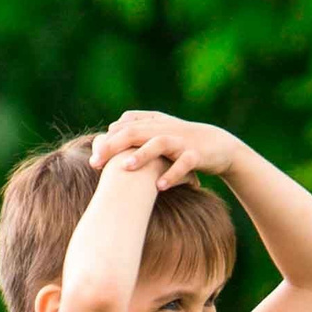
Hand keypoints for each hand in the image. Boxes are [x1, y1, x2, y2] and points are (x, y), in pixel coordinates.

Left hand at [89, 110, 242, 190]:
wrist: (219, 145)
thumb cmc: (183, 141)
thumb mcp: (159, 129)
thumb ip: (136, 125)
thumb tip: (110, 127)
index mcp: (152, 123)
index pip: (124, 127)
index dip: (106, 140)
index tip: (92, 157)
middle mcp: (164, 129)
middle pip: (134, 132)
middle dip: (114, 147)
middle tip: (95, 163)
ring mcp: (180, 141)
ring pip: (158, 143)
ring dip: (141, 155)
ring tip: (124, 168)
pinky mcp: (196, 155)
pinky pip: (184, 164)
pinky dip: (172, 174)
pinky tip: (159, 187)